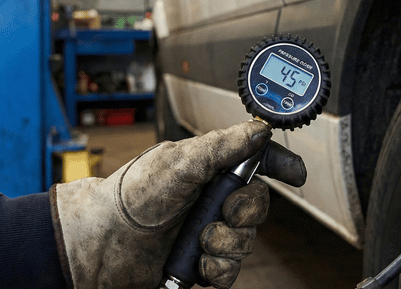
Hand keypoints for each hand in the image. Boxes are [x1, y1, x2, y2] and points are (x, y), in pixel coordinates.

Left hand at [51, 120, 306, 288]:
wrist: (104, 241)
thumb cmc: (133, 193)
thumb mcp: (181, 161)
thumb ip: (224, 147)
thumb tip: (260, 130)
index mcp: (209, 168)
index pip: (256, 162)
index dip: (280, 165)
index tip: (296, 173)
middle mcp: (210, 199)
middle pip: (257, 206)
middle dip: (244, 213)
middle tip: (222, 212)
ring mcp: (206, 231)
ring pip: (245, 241)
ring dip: (226, 243)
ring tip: (200, 240)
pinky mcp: (199, 262)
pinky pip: (230, 271)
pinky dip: (218, 269)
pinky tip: (199, 264)